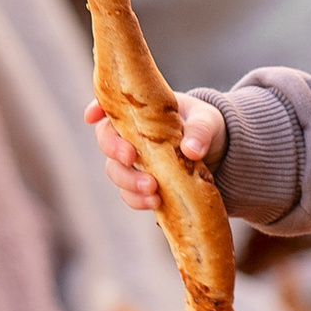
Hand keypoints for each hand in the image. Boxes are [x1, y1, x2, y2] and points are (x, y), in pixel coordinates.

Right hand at [83, 89, 223, 210]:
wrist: (218, 155)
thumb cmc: (205, 127)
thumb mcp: (208, 121)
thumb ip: (200, 130)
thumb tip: (191, 150)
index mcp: (141, 113)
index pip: (111, 107)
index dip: (96, 109)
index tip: (91, 116)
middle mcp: (130, 137)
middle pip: (106, 141)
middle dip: (114, 150)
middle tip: (131, 158)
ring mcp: (134, 164)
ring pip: (116, 172)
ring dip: (129, 182)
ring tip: (152, 190)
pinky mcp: (143, 186)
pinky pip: (131, 195)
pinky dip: (139, 200)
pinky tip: (156, 203)